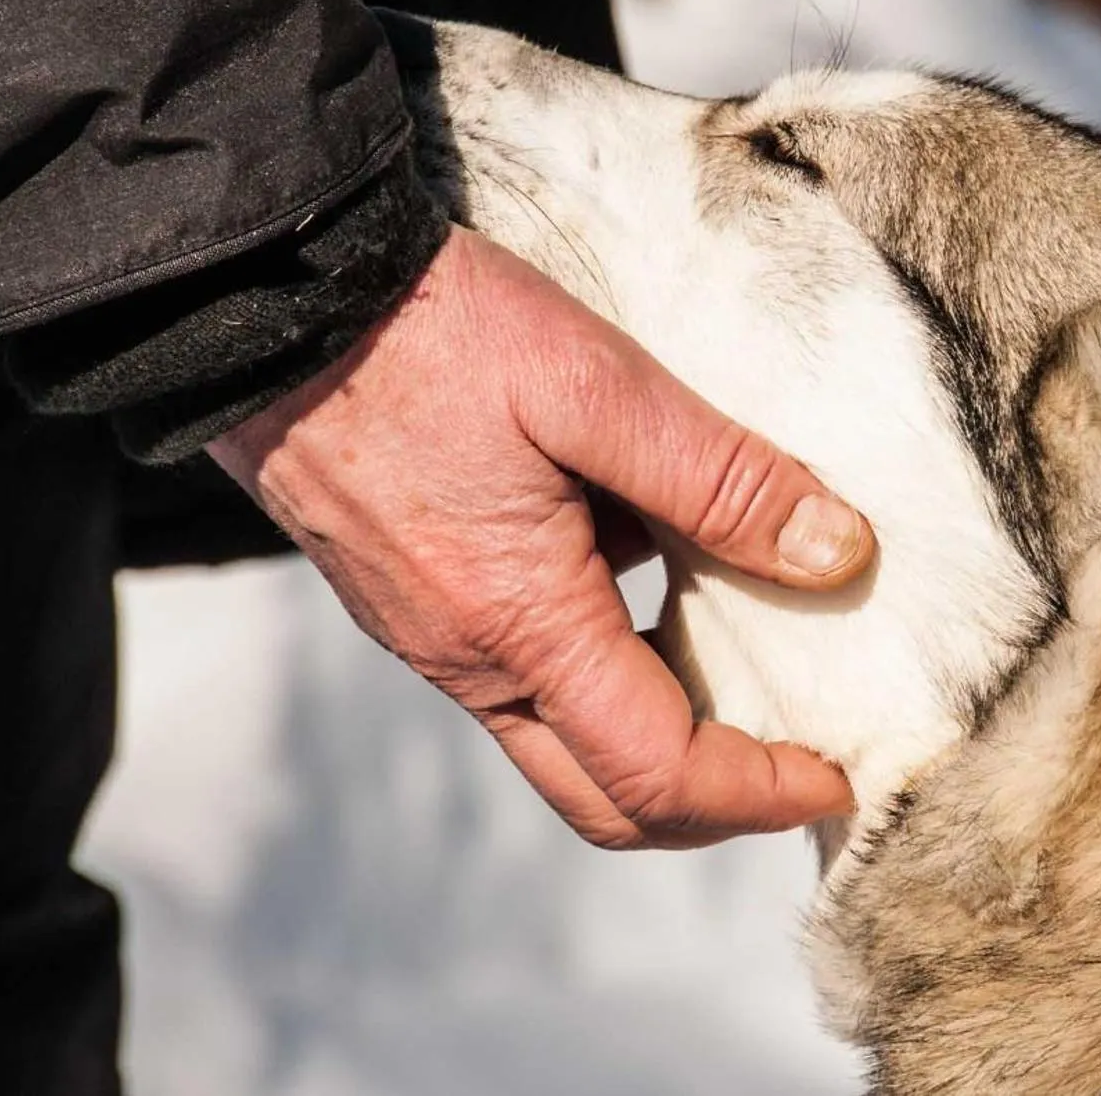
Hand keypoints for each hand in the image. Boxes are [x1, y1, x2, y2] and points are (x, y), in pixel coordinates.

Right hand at [209, 226, 870, 847]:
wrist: (262, 297)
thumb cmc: (428, 333)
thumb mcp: (595, 385)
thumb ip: (722, 479)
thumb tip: (837, 556)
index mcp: (520, 624)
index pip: (658, 774)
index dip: (760, 793)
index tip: (837, 776)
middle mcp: (466, 658)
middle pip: (602, 796)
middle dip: (711, 802)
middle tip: (798, 761)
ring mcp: (429, 634)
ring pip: (560, 739)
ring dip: (659, 735)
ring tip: (748, 666)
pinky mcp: (412, 596)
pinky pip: (522, 676)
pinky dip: (606, 669)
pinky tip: (654, 575)